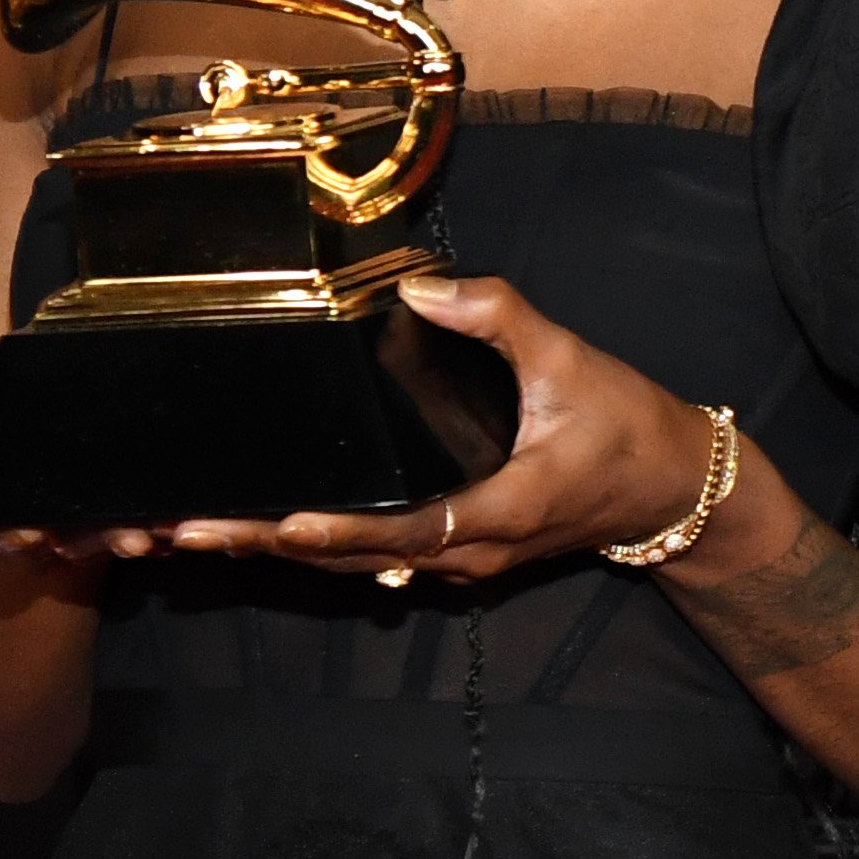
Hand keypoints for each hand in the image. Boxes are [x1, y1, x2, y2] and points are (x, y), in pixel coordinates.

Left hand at [165, 274, 758, 590]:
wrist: (677, 488)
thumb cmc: (629, 425)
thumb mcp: (574, 361)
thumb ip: (502, 318)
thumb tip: (424, 291)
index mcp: (504, 509)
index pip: (411, 529)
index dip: (346, 530)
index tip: (284, 523)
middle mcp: (472, 551)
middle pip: (357, 560)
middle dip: (268, 547)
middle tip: (181, 533)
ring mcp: (463, 561)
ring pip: (357, 567)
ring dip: (277, 554)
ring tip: (195, 536)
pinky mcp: (458, 552)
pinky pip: (375, 559)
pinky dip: (314, 548)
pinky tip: (261, 532)